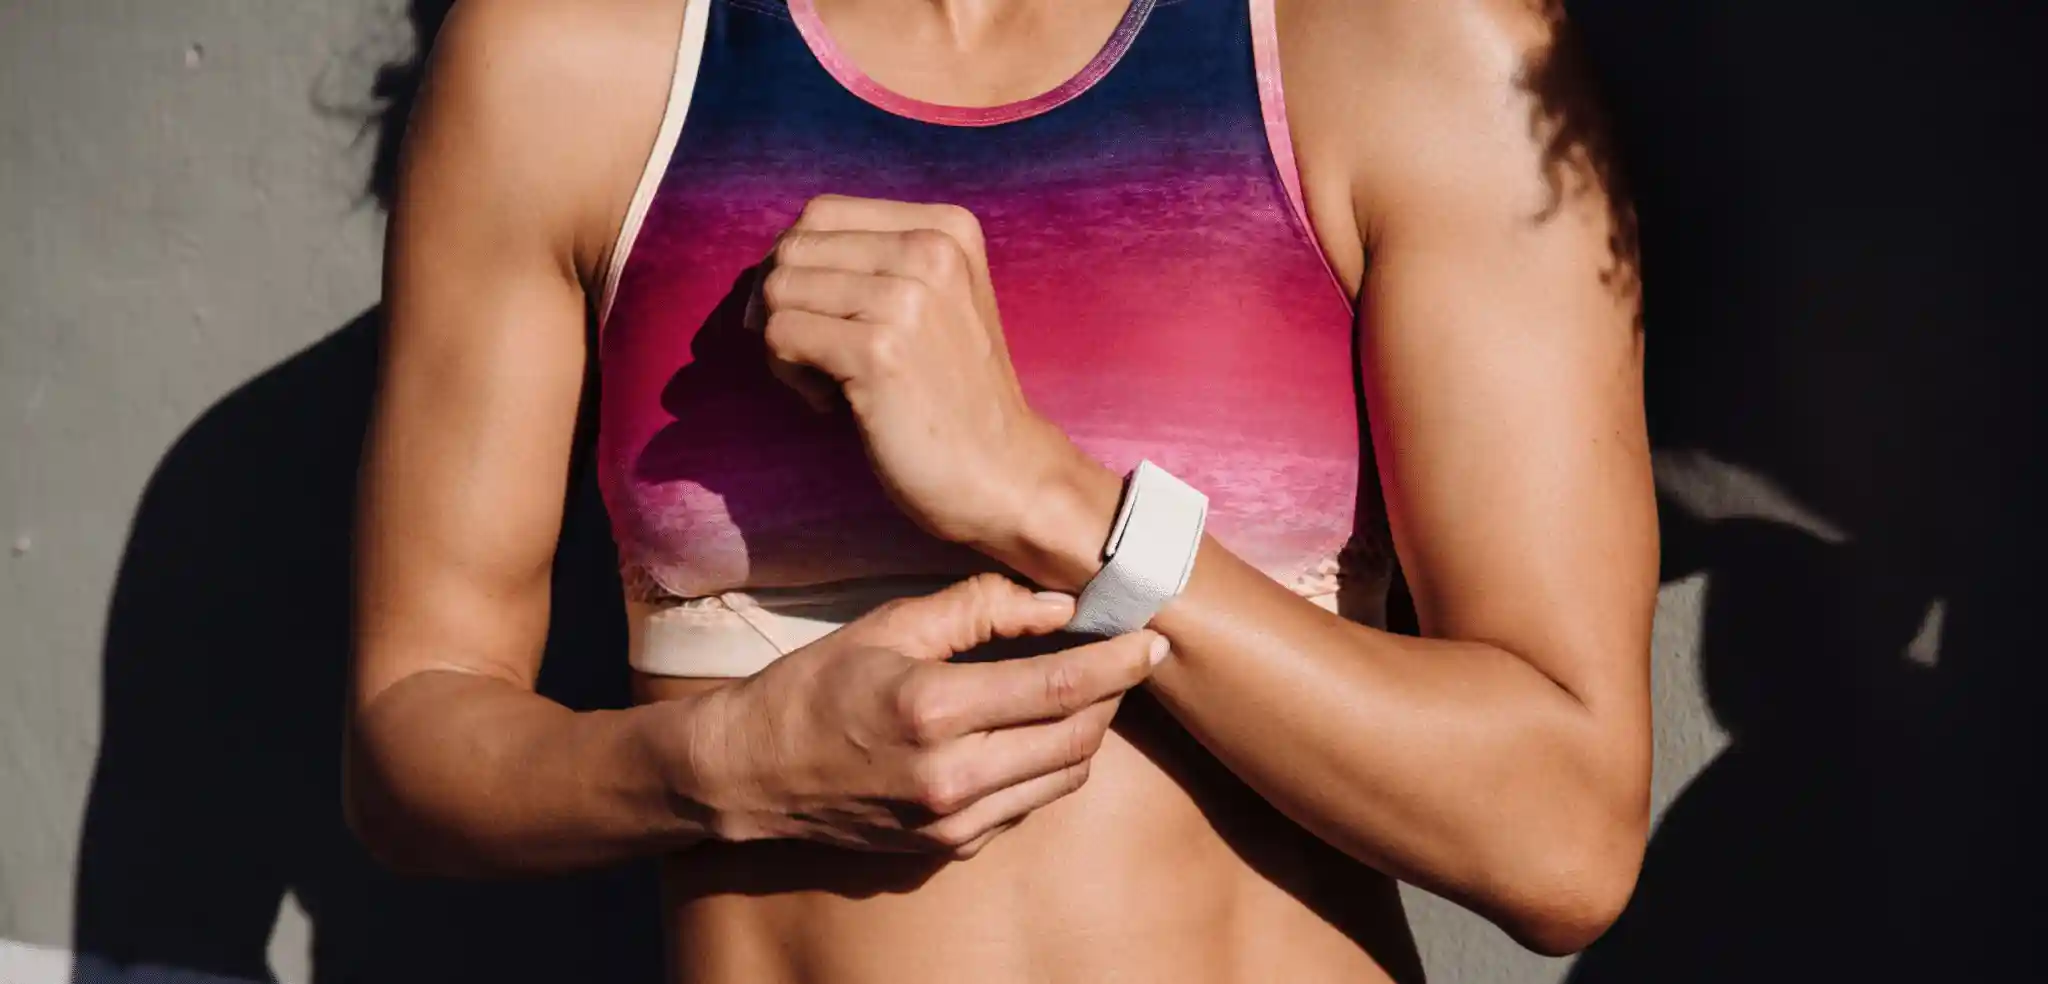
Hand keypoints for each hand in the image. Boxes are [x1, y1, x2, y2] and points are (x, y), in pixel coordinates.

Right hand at [686, 574, 1165, 857]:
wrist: (753, 771)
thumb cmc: (818, 685)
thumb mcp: (891, 625)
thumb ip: (980, 608)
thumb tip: (1057, 605)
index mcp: (934, 710)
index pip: (1058, 688)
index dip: (1118, 663)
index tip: (1154, 639)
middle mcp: (950, 777)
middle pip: (1077, 737)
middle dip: (1113, 695)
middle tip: (1122, 658)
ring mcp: (952, 822)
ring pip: (1063, 776)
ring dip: (1086, 732)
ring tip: (1081, 690)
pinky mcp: (949, 848)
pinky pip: (1027, 804)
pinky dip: (1045, 764)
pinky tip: (1031, 731)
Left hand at [756, 195, 1115, 578]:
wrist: (1004, 473)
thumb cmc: (953, 396)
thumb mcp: (931, 302)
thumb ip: (870, 265)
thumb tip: (766, 266)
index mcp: (946, 227)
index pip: (822, 214)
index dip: (799, 266)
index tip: (819, 320)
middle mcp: (930, 249)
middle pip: (794, 250)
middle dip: (786, 305)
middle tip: (820, 359)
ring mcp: (906, 297)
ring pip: (778, 291)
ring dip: (785, 343)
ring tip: (832, 383)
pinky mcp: (879, 349)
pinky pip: (781, 336)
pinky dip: (790, 375)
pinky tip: (833, 403)